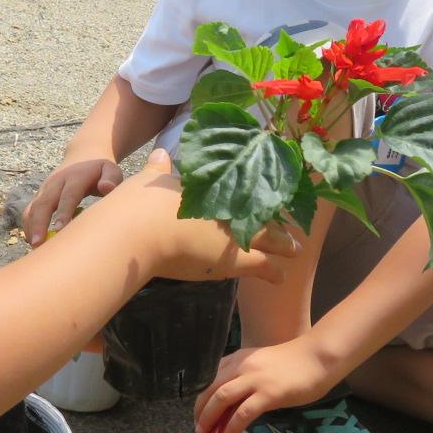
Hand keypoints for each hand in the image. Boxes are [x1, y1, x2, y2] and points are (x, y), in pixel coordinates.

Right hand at [24, 155, 123, 243]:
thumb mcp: (111, 170)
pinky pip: (30, 211)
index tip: (59, 229)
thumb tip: (106, 188)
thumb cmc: (101, 171)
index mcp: (75, 177)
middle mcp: (56, 182)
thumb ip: (111, 179)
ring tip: (34, 246)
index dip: (63, 212)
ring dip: (31, 226)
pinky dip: (29, 226)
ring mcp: (46, 189)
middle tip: (38, 243)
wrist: (84, 156)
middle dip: (39, 223)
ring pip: (33, 207)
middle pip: (44, 202)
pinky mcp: (40, 196)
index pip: (68, 195)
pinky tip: (33, 242)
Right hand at [108, 150, 295, 282]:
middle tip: (289, 225)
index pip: (239, 188)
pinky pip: (265, 266)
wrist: (139, 234)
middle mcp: (227, 206)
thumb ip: (157, 168)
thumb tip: (160, 153)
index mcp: (209, 186)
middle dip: (275, 218)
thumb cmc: (139, 205)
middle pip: (260, 209)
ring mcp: (233, 233)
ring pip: (269, 237)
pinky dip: (274, 272)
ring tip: (294, 249)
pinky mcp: (235, 260)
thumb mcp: (149, 180)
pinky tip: (280, 278)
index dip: (253, 195)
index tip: (261, 196)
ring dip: (283, 244)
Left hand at [195, 337, 338, 432]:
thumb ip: (247, 378)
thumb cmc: (296, 363)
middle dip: (200, 409)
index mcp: (239, 358)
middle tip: (198, 428)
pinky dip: (231, 428)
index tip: (200, 412)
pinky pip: (242, 413)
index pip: (212, 377)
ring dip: (208, 418)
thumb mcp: (263, 365)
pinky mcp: (268, 394)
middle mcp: (242, 366)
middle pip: (211, 388)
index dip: (203, 397)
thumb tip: (234, 404)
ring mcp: (255, 379)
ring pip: (221, 398)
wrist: (319, 357)